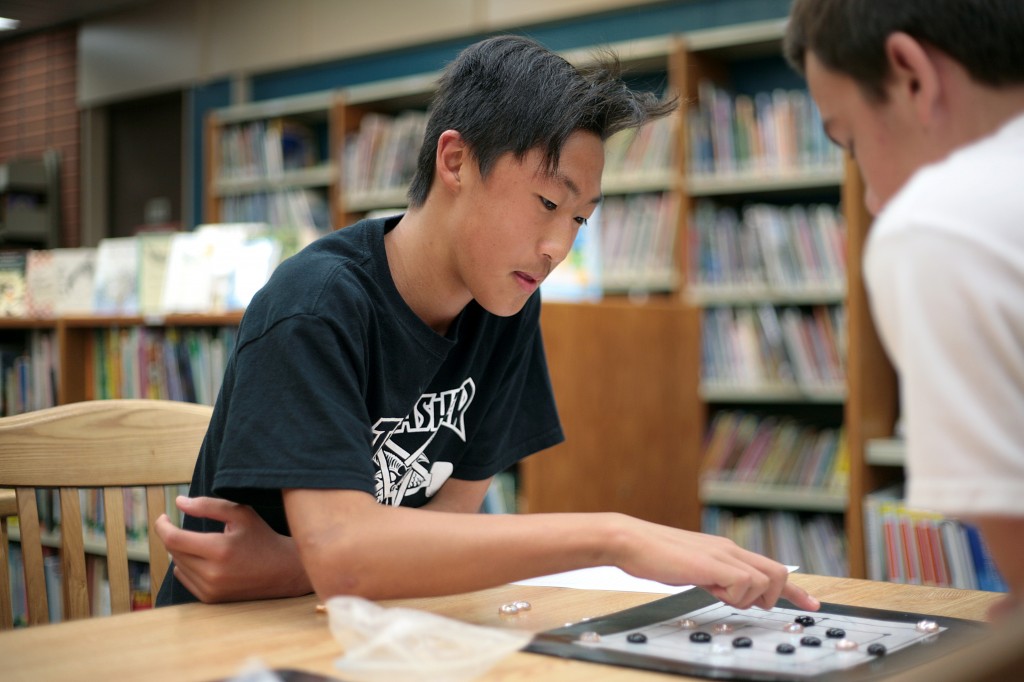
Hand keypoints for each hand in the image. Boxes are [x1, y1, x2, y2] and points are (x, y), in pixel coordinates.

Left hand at [155, 496, 311, 602]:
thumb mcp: (241, 514)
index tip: (163, 517)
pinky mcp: (211, 599)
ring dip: (182, 551)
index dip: (162, 526)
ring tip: (202, 544)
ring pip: (178, 565)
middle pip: (174, 552)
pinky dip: (187, 566)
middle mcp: (213, 573)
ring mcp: (211, 589)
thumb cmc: (261, 537)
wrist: (282, 570)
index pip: (174, 539)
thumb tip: (179, 502)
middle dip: (175, 536)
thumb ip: (208, 505)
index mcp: (219, 549)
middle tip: (185, 527)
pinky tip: (204, 559)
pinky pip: (185, 578)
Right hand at [608, 515, 819, 611]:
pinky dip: (732, 595)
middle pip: (778, 572)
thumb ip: (715, 577)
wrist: (632, 540)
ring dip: (744, 597)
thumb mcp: (693, 568)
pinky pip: (744, 584)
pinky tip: (708, 587)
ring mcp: (723, 554)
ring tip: (714, 591)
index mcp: (726, 550)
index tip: (811, 603)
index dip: (794, 589)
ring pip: (764, 581)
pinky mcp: (713, 564)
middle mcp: (730, 549)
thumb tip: (728, 590)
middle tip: (748, 603)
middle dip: (776, 596)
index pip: (770, 568)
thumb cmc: (655, 555)